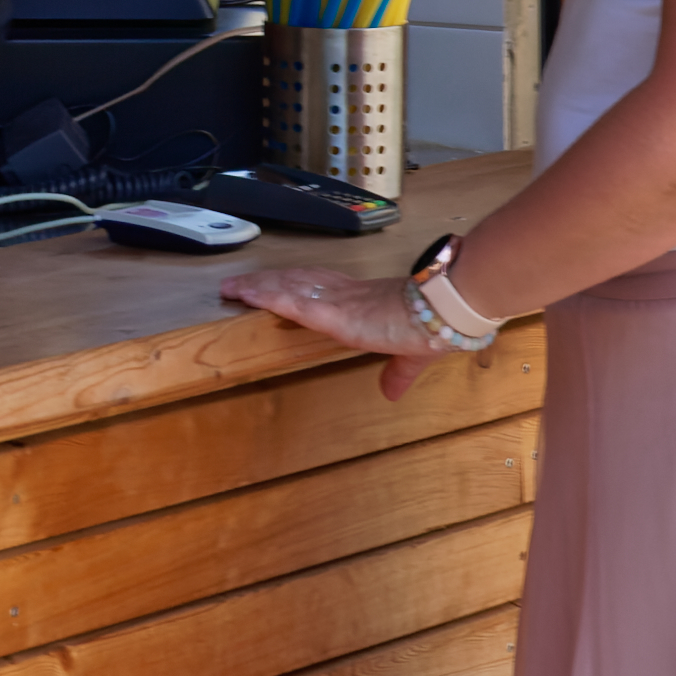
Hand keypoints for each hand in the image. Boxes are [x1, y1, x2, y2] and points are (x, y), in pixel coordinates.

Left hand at [216, 260, 472, 401]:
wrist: (443, 312)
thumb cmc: (432, 326)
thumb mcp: (411, 356)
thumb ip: (397, 374)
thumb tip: (391, 394)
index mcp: (361, 301)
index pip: (318, 286)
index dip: (293, 284)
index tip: (273, 284)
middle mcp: (343, 294)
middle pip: (295, 282)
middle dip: (266, 282)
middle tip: (239, 285)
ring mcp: (335, 301)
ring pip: (286, 287)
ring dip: (257, 287)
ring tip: (231, 288)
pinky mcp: (333, 313)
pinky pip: (291, 301)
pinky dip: (266, 296)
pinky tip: (246, 294)